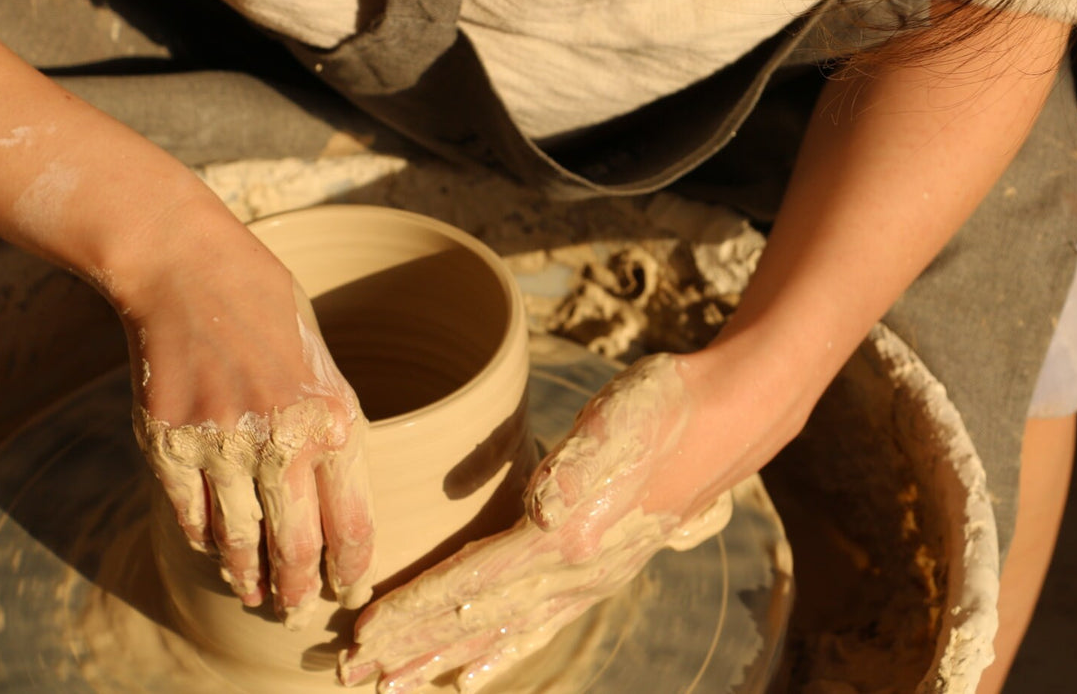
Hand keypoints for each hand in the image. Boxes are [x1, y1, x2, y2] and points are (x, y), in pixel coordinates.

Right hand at [122, 213, 376, 627]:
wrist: (190, 274)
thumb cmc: (270, 317)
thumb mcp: (325, 371)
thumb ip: (333, 437)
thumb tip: (337, 510)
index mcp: (336, 421)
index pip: (351, 527)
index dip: (349, 570)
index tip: (347, 590)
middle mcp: (282, 440)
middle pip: (297, 549)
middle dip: (299, 589)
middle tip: (298, 608)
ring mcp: (222, 445)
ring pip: (240, 542)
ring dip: (250, 577)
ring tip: (257, 593)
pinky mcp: (170, 444)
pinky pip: (191, 515)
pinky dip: (205, 538)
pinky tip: (215, 546)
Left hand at [338, 353, 733, 692]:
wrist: (725, 416)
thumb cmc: (663, 410)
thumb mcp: (617, 424)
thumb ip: (578, 468)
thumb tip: (542, 508)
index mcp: (570, 536)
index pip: (472, 581)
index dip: (414, 607)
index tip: (361, 629)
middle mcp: (577, 572)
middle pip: (476, 618)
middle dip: (411, 648)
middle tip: (351, 675)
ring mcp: (589, 579)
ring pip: (500, 630)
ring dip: (441, 658)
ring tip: (395, 686)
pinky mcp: (597, 572)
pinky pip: (538, 626)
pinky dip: (499, 654)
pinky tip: (472, 677)